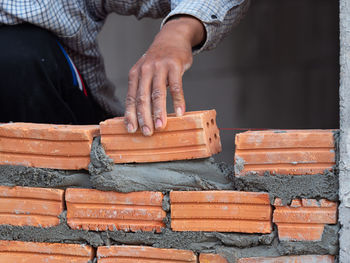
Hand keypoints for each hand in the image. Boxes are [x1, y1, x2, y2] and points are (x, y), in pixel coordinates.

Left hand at [124, 15, 204, 135]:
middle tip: (147, 132)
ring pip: (158, 93)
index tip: (131, 130)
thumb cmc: (158, 60)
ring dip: (159, 111)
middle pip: (143, 97)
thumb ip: (142, 89)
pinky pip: (176, 86)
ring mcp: (160, 67)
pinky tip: (180, 112)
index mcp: (135, 75)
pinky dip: (178, 100)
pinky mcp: (175, 65)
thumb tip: (140, 115)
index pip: (131, 98)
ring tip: (161, 126)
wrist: (172, 37)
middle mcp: (145, 71)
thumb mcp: (145, 71)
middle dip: (144, 117)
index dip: (130, 115)